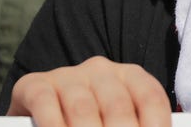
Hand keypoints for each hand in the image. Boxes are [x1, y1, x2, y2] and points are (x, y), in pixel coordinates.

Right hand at [6, 56, 170, 126]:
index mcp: (129, 76)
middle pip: (118, 107)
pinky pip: (45, 104)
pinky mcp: (35, 85)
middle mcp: (101, 70)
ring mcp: (67, 75)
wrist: (41, 109)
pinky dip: (54, 126)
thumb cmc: (93, 120)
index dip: (156, 125)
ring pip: (83, 110)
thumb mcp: (116, 120)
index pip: (151, 98)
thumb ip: (135, 123)